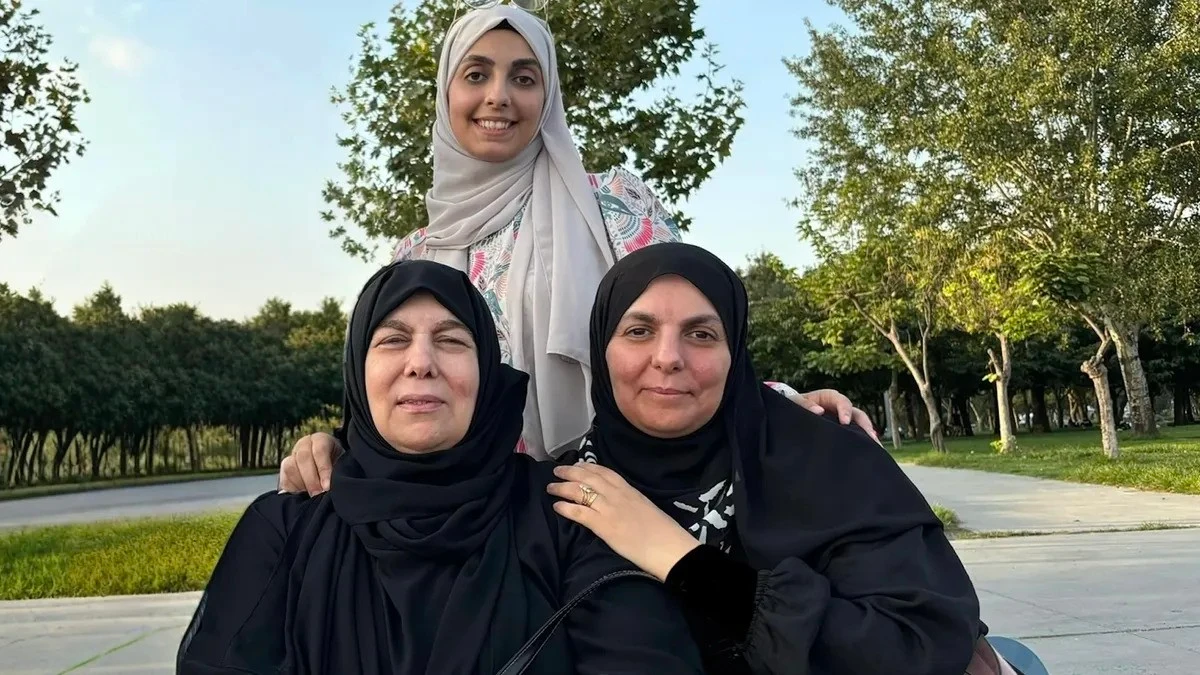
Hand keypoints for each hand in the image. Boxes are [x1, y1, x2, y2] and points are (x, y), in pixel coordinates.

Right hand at [278, 432, 342, 494]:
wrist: (328, 474)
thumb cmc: (338, 469)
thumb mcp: (341, 466)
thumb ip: (336, 472)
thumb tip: (330, 485)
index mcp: (321, 440)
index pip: (320, 450)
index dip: (323, 468)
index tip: (327, 486)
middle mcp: (304, 445)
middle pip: (303, 458)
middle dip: (311, 479)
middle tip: (318, 494)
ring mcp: (292, 456)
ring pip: (290, 467)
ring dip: (301, 484)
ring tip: (312, 495)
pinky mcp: (284, 470)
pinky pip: (284, 479)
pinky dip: (293, 488)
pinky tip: (303, 494)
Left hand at [548, 463, 699, 581]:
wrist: (668, 547)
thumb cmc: (663, 532)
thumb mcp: (646, 508)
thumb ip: (631, 502)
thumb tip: (621, 504)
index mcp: (630, 490)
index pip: (605, 471)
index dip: (588, 466)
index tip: (578, 464)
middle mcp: (617, 494)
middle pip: (588, 477)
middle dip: (570, 472)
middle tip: (557, 471)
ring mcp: (609, 508)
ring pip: (580, 491)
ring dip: (562, 487)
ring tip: (551, 487)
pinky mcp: (603, 525)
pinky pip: (579, 512)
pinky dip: (565, 508)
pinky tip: (556, 507)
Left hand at [790, 388, 878, 441]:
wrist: (788, 416)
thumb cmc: (793, 405)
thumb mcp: (794, 402)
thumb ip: (804, 404)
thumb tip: (818, 411)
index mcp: (828, 398)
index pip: (841, 400)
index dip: (845, 409)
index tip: (845, 422)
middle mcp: (838, 409)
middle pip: (856, 414)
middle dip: (865, 425)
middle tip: (870, 437)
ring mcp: (841, 421)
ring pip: (859, 426)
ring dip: (868, 435)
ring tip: (875, 447)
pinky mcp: (841, 432)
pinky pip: (854, 436)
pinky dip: (862, 442)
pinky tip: (869, 452)